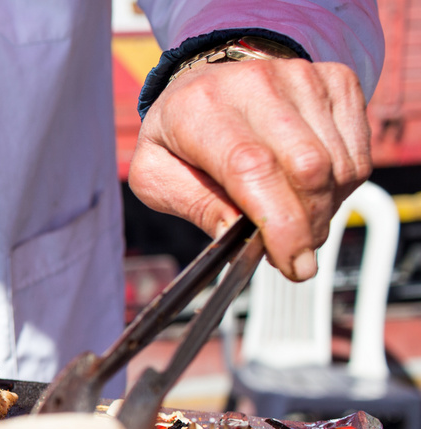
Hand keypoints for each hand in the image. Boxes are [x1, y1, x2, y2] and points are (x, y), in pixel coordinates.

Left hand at [128, 58, 371, 280]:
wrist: (210, 77)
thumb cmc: (181, 132)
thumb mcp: (157, 174)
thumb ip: (194, 205)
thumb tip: (237, 235)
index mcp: (200, 108)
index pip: (252, 167)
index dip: (280, 222)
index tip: (292, 263)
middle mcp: (255, 85)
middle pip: (307, 169)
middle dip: (307, 225)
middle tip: (292, 250)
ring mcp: (303, 78)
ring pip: (339, 166)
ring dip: (324, 208)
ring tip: (292, 212)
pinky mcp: (338, 82)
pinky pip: (359, 154)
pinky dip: (341, 186)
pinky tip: (310, 186)